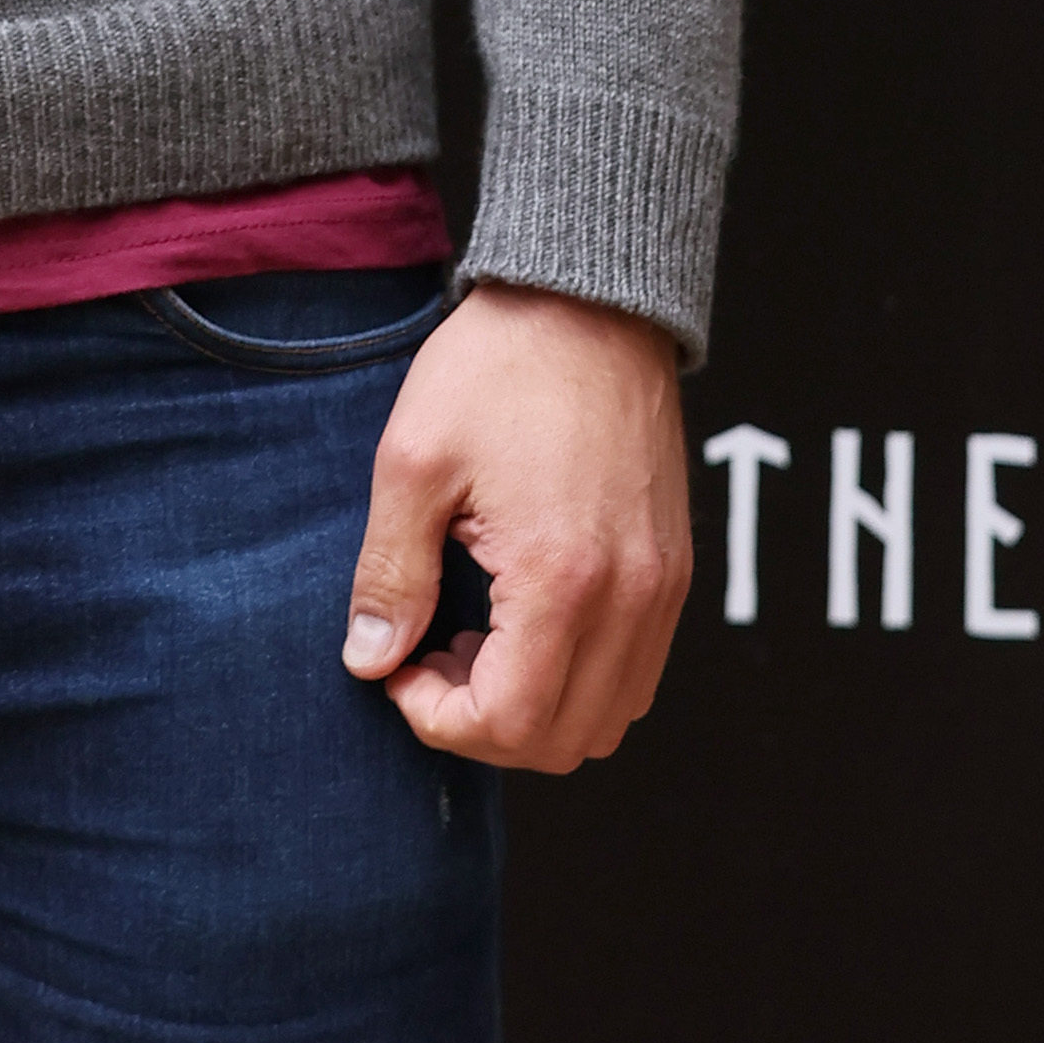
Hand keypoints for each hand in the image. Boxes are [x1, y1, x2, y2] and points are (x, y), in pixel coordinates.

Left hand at [341, 281, 689, 772]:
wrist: (588, 301)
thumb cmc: (496, 368)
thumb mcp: (414, 460)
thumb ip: (390, 573)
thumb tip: (368, 660)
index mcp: (561, 577)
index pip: (511, 722)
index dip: (438, 719)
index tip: (396, 666)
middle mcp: (631, 598)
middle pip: (564, 741)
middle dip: (482, 724)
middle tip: (426, 656)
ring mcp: (664, 589)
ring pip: (607, 719)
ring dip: (535, 708)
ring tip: (472, 637)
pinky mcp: (674, 572)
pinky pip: (636, 673)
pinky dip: (578, 678)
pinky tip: (521, 618)